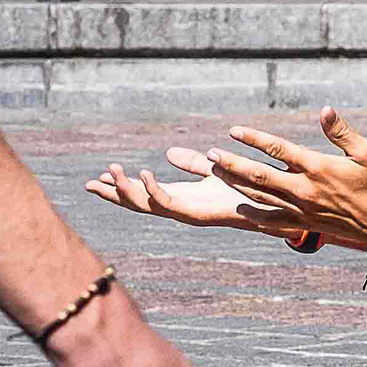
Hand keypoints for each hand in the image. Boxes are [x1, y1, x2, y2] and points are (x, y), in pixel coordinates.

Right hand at [86, 155, 303, 235]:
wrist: (275, 207)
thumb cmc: (247, 190)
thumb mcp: (213, 171)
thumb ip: (192, 164)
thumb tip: (168, 153)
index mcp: (180, 199)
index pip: (142, 194)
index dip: (121, 187)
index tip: (99, 177)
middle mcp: (180, 209)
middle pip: (137, 204)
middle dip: (114, 194)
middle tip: (90, 182)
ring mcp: (187, 214)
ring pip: (147, 206)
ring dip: (126, 191)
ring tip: (110, 173)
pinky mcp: (200, 214)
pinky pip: (169, 204)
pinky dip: (154, 191)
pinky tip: (143, 174)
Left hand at [199, 109, 366, 250]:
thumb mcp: (366, 151)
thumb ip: (341, 131)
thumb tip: (325, 109)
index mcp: (317, 167)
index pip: (277, 149)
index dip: (253, 139)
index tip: (233, 131)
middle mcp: (304, 189)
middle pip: (258, 175)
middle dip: (232, 164)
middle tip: (210, 154)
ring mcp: (301, 209)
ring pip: (259, 196)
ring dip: (235, 183)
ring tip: (216, 172)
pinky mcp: (303, 223)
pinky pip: (271, 220)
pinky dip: (253, 213)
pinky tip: (240, 206)